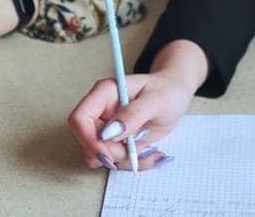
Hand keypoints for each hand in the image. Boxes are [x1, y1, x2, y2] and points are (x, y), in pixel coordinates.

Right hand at [68, 39, 206, 171]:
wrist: (175, 98)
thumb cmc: (168, 91)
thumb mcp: (157, 100)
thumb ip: (133, 115)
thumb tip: (108, 133)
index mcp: (104, 93)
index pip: (79, 119)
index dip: (89, 140)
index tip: (110, 153)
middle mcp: (100, 111)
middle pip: (88, 143)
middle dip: (112, 153)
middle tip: (136, 147)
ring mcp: (106, 128)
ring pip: (100, 157)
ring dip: (124, 160)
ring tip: (149, 149)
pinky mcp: (115, 142)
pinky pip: (115, 162)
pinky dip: (132, 163)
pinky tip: (151, 153)